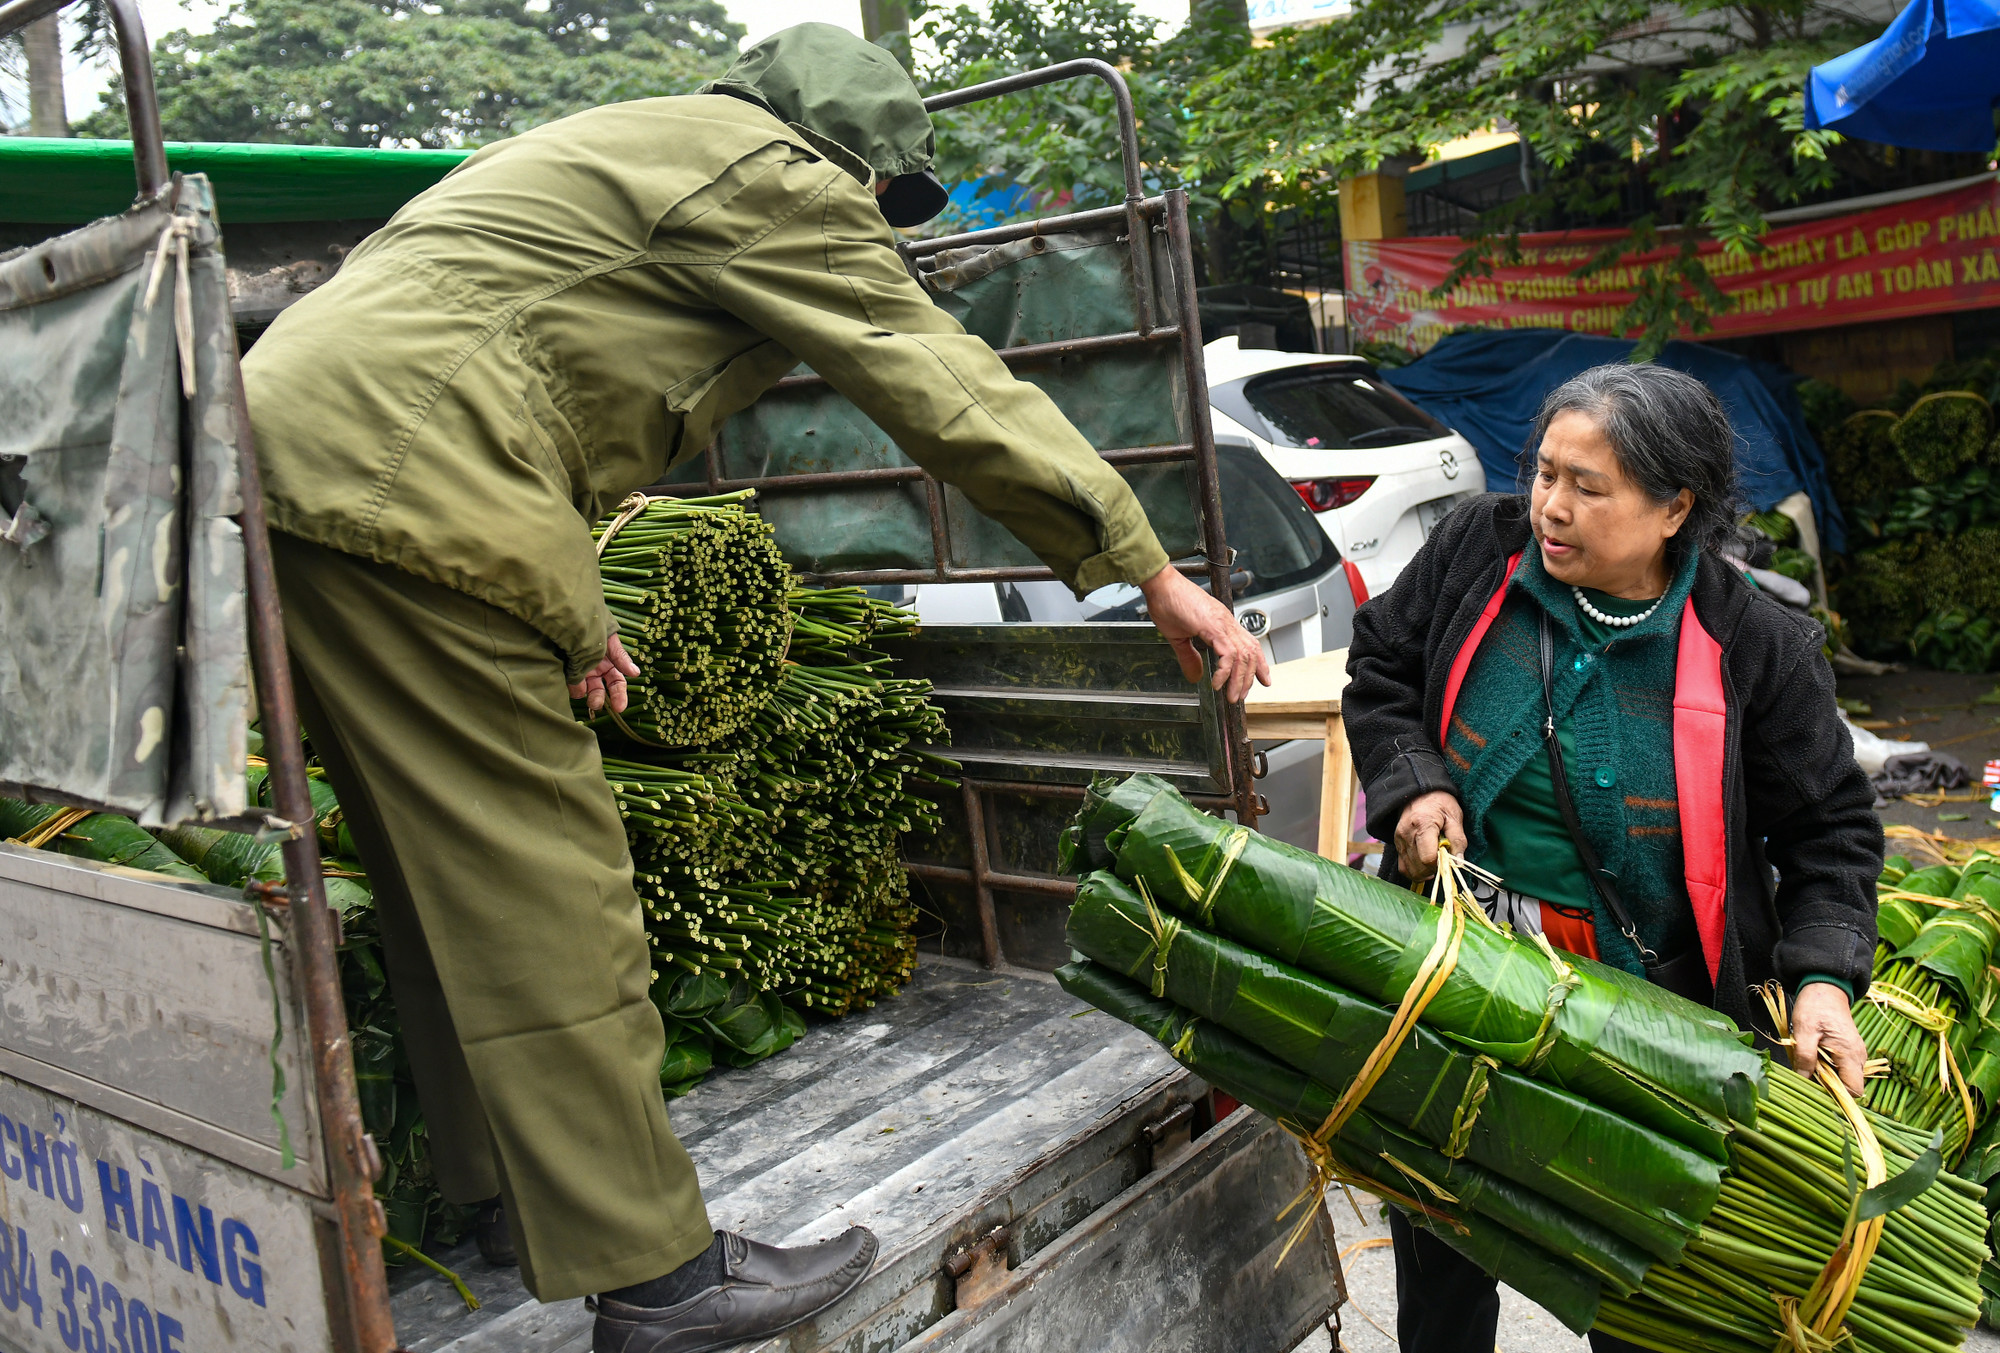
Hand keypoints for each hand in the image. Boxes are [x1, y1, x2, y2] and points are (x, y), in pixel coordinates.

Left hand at [568, 632, 639, 714]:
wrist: (571, 614)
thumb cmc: (594, 624)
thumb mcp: (609, 641)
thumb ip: (620, 658)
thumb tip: (635, 673)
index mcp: (609, 663)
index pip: (617, 683)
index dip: (620, 695)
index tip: (620, 707)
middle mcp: (595, 669)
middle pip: (600, 689)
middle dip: (598, 698)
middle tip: (595, 704)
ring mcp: (579, 669)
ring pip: (584, 688)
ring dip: (584, 693)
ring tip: (580, 692)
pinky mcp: (564, 668)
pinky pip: (569, 681)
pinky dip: (572, 685)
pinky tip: (572, 684)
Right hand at [1138, 565, 1271, 703]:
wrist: (1160, 584)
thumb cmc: (1168, 601)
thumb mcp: (1179, 636)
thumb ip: (1190, 657)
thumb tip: (1195, 677)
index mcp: (1221, 623)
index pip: (1250, 645)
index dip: (1259, 664)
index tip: (1263, 679)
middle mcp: (1226, 622)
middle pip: (1251, 653)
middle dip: (1249, 678)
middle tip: (1241, 695)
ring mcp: (1221, 623)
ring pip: (1243, 656)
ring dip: (1239, 679)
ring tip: (1231, 695)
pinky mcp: (1212, 626)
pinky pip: (1227, 653)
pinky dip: (1225, 671)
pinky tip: (1217, 682)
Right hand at [1394, 791, 1465, 884]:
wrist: (1420, 791)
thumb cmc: (1440, 802)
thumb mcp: (1455, 816)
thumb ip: (1458, 839)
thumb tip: (1459, 861)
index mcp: (1423, 825)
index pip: (1428, 858)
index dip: (1440, 864)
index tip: (1448, 860)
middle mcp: (1407, 834)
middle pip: (1419, 867)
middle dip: (1433, 870)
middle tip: (1443, 862)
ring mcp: (1399, 840)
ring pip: (1410, 870)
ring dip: (1424, 873)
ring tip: (1435, 864)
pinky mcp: (1397, 843)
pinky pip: (1403, 866)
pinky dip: (1414, 871)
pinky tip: (1425, 867)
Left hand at [1792, 981, 1867, 1096]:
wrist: (1825, 988)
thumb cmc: (1815, 1006)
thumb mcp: (1804, 1030)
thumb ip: (1805, 1056)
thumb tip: (1803, 1079)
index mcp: (1850, 1054)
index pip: (1854, 1090)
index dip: (1836, 1095)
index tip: (1816, 1089)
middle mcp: (1858, 1057)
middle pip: (1848, 1086)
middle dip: (1827, 1086)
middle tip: (1807, 1073)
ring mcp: (1855, 1054)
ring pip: (1843, 1077)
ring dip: (1825, 1076)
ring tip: (1808, 1062)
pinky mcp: (1848, 1050)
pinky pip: (1840, 1067)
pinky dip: (1826, 1067)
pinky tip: (1813, 1056)